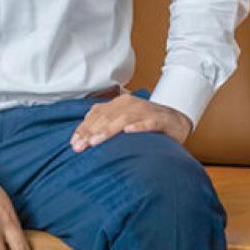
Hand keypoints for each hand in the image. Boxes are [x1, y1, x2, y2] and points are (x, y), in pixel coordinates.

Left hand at [70, 95, 192, 151]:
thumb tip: (82, 138)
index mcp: (118, 104)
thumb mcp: (122, 122)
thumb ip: (104, 125)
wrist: (175, 120)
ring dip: (108, 129)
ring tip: (96, 141)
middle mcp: (130, 104)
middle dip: (91, 131)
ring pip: (124, 118)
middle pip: (107, 116)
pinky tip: (129, 132)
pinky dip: (138, 126)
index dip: (84, 128)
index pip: (96, 114)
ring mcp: (145, 110)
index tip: (73, 143)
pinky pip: (148, 122)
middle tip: (81, 146)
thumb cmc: (144, 123)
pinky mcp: (160, 119)